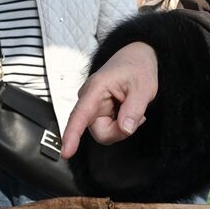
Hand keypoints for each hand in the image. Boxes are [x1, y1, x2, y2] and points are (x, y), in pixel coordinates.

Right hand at [60, 42, 157, 157]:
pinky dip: (121, 125)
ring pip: (104, 133)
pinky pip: (108, 129)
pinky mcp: (97, 112)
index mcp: (96, 88)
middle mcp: (89, 99)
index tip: (66, 152)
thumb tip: (125, 129)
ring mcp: (92, 107)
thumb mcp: (143, 87)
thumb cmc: (137, 67)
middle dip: (120, 131)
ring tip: (132, 109)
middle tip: (138, 116)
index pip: (80, 115)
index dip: (72, 135)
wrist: (137, 57)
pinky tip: (127, 111)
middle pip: (99, 132)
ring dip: (122, 128)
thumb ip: (134, 109)